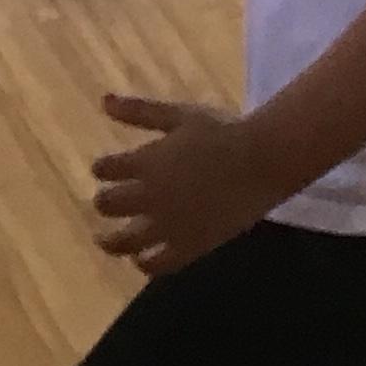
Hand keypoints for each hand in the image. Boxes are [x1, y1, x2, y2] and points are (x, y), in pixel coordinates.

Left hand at [92, 95, 272, 275]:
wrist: (262, 160)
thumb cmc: (222, 131)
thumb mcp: (179, 115)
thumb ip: (140, 111)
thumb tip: (104, 101)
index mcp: (146, 162)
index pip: (106, 169)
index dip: (103, 169)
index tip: (104, 169)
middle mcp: (150, 196)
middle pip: (108, 205)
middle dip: (104, 202)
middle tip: (105, 202)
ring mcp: (167, 226)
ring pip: (124, 242)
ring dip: (110, 241)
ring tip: (105, 240)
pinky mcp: (187, 247)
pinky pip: (156, 265)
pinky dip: (143, 263)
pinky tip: (141, 259)